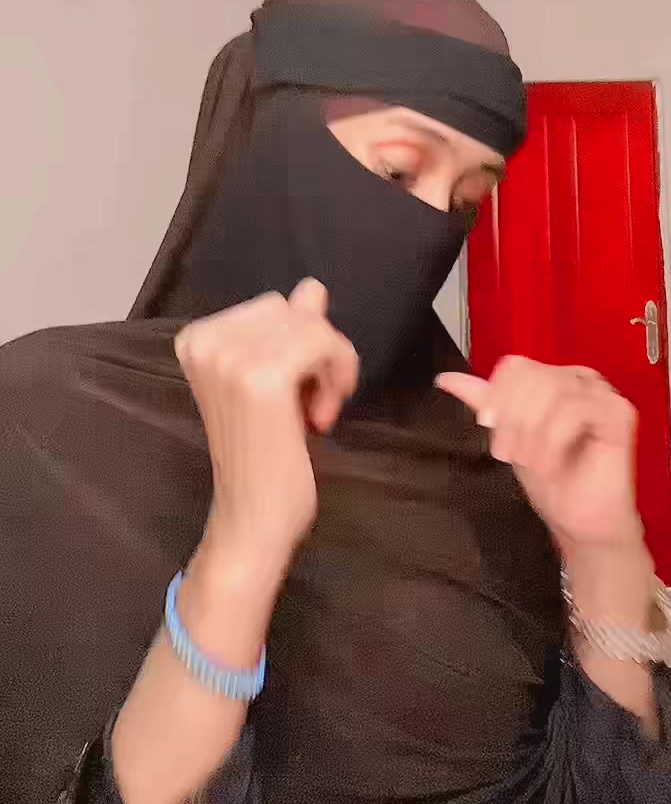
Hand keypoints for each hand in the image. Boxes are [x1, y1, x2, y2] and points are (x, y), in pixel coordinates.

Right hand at [175, 280, 358, 574]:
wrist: (251, 520)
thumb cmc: (262, 457)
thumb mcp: (276, 382)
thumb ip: (291, 332)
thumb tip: (312, 287)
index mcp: (196, 340)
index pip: (271, 306)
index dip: (296, 344)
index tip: (296, 391)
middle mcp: (206, 343)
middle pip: (290, 309)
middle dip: (314, 351)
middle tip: (311, 404)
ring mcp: (231, 358)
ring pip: (311, 324)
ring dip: (328, 366)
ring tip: (314, 412)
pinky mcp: (263, 378)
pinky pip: (324, 341)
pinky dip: (337, 374)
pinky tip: (321, 416)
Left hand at [436, 357, 642, 554]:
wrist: (581, 524)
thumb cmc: (554, 482)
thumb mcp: (509, 436)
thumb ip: (485, 403)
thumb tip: (447, 378)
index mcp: (554, 379)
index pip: (515, 365)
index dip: (497, 395)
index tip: (487, 424)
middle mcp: (579, 380)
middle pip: (531, 375)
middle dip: (512, 418)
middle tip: (510, 453)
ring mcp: (601, 394)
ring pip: (551, 389)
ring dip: (531, 432)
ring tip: (531, 461)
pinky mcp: (618, 414)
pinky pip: (576, 409)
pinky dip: (554, 439)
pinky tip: (552, 463)